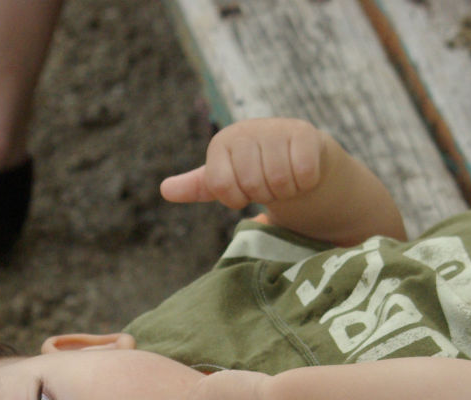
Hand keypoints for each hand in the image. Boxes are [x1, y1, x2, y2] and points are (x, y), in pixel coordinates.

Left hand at [160, 118, 328, 210]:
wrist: (294, 154)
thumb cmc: (254, 169)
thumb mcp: (224, 178)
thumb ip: (195, 186)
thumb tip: (165, 190)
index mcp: (221, 143)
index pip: (221, 187)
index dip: (235, 198)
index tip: (242, 191)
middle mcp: (245, 130)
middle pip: (252, 184)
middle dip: (263, 195)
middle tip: (267, 185)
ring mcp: (275, 128)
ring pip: (279, 181)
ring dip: (285, 191)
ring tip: (284, 179)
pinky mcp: (304, 132)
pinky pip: (303, 174)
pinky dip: (305, 183)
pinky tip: (301, 173)